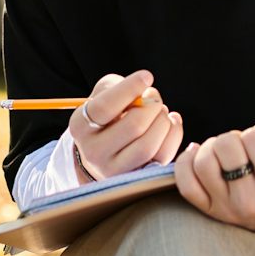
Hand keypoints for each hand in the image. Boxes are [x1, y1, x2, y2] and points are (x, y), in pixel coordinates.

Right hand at [69, 70, 183, 180]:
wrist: (101, 152)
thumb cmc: (106, 116)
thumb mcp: (101, 95)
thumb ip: (116, 87)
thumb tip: (143, 93)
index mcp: (80, 125)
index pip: (105, 107)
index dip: (130, 88)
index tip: (147, 76)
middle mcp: (93, 151)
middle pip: (133, 126)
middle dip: (152, 105)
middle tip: (154, 96)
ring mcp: (113, 170)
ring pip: (148, 145)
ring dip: (163, 121)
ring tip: (161, 110)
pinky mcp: (134, 178)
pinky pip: (162, 158)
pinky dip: (173, 135)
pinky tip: (171, 122)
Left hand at [173, 121, 254, 251]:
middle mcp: (250, 202)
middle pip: (225, 146)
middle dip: (235, 138)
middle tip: (246, 147)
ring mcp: (226, 209)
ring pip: (202, 162)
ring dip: (212, 147)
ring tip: (227, 152)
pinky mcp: (209, 211)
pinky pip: (185, 182)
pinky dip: (187, 163)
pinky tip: (200, 155)